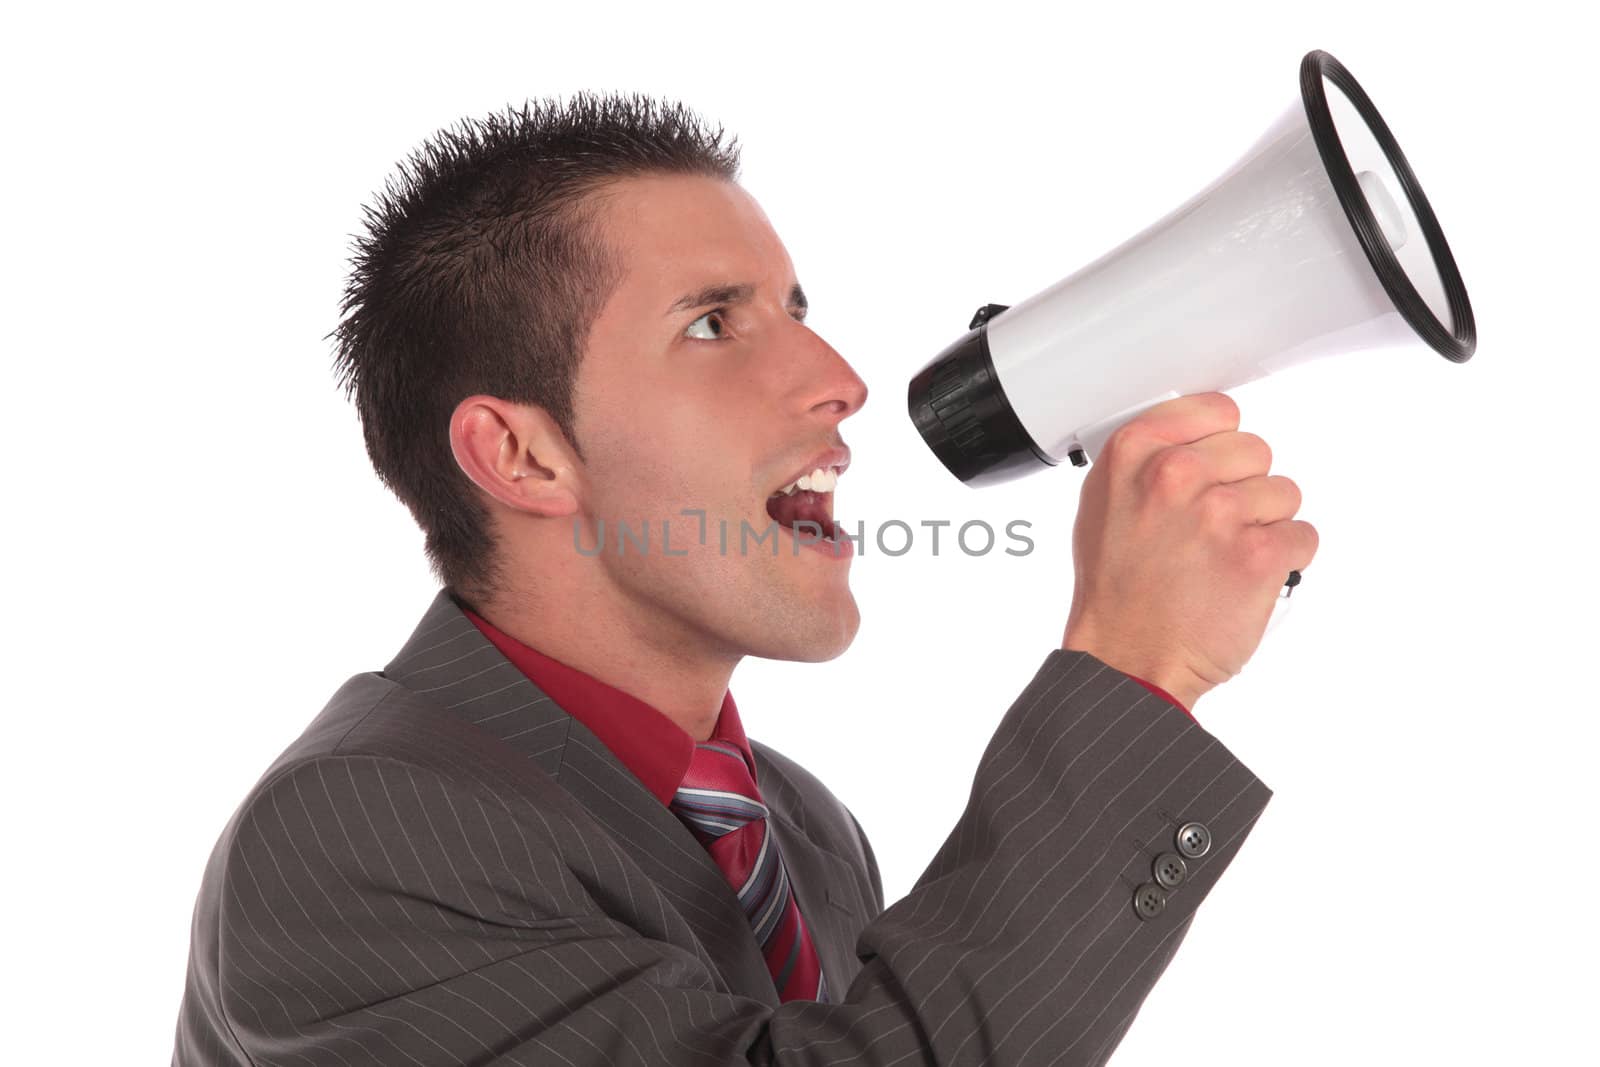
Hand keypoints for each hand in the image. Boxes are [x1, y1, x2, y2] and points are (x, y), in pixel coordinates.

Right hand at [1060, 392, 1317, 710]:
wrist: (1128, 660)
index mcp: (1134, 453)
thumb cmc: (1115, 592)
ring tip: (1223, 558)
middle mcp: (1175, 474)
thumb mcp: (1103, 503)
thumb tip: (1193, 437)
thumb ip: (1147, 460)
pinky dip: (1283, 561)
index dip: (1219, 445)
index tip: (1213, 469)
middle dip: (1243, 488)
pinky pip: (1303, 536)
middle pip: (1256, 450)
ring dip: (1264, 526)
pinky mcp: (1259, 555)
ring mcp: (1219, 513)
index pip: (1218, 410)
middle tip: (1210, 528)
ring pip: (1283, 493)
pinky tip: (1243, 579)